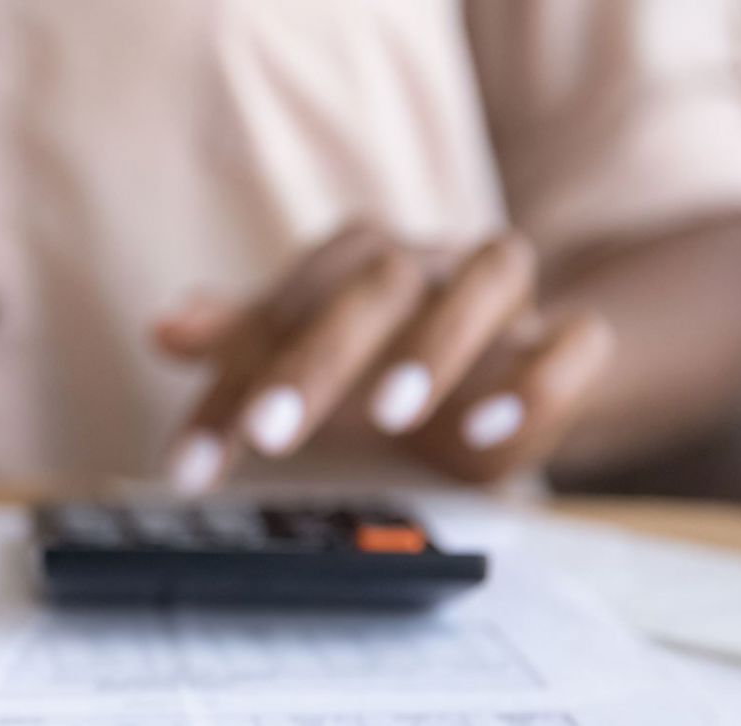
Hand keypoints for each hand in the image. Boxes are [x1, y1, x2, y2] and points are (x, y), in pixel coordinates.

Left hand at [154, 225, 613, 490]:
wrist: (511, 369)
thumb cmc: (386, 358)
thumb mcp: (305, 360)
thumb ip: (240, 348)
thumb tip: (164, 329)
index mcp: (353, 260)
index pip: (282, 307)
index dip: (230, 384)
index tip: (192, 464)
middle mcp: (428, 262)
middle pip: (377, 282)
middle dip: (318, 359)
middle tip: (269, 434)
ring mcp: (503, 294)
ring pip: (489, 277)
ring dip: (437, 344)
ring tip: (391, 415)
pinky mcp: (569, 339)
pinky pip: (575, 341)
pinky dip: (538, 380)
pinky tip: (487, 430)